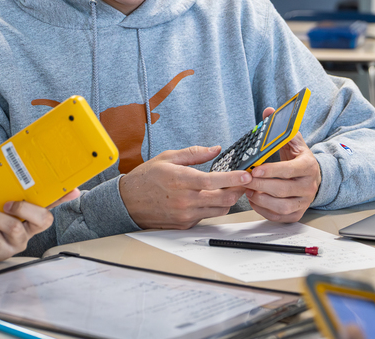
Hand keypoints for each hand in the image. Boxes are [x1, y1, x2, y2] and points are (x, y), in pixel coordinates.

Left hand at [0, 148, 79, 265]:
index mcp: (25, 205)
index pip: (50, 200)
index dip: (63, 196)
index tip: (73, 189)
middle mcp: (26, 224)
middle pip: (45, 219)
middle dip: (27, 208)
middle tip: (7, 203)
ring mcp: (16, 240)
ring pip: (18, 230)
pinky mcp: (2, 252)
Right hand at [119, 146, 252, 229]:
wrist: (128, 201)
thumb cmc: (146, 178)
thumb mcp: (168, 157)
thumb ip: (194, 153)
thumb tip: (215, 149)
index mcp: (181, 179)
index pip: (214, 180)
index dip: (234, 178)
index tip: (246, 174)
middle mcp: (185, 199)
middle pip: (223, 199)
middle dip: (238, 190)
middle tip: (242, 181)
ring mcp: (185, 214)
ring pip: (219, 210)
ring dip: (227, 200)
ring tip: (227, 189)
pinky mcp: (185, 224)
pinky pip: (207, 216)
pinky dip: (212, 207)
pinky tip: (207, 198)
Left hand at [245, 107, 321, 221]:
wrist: (313, 176)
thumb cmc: (297, 158)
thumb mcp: (292, 141)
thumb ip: (279, 127)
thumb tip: (268, 111)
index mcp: (308, 166)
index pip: (290, 170)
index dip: (272, 170)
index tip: (255, 170)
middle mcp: (309, 186)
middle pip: (283, 190)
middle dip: (260, 185)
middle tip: (244, 179)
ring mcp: (304, 202)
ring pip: (281, 206)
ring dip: (261, 199)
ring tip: (248, 190)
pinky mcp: (297, 214)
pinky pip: (279, 216)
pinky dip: (264, 210)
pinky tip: (254, 199)